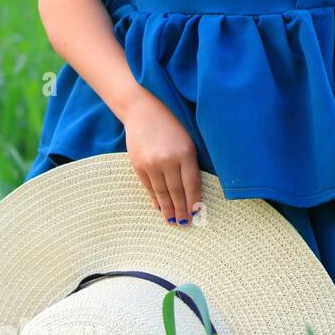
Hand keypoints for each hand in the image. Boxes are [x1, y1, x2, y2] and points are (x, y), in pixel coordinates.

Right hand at [120, 91, 202, 224]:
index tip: (196, 214)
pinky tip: (159, 207)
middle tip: (184, 223)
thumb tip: (190, 191)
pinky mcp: (138, 165)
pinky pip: (149, 187)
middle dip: (181, 209)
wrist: (141, 111)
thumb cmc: (169, 125)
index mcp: (185, 153)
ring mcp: (151, 164)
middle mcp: (168, 160)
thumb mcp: (186, 141)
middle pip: (176, 192)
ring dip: (167, 208)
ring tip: (172, 220)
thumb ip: (189, 164)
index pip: (191, 184)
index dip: (193, 201)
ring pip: (162, 192)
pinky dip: (155, 198)